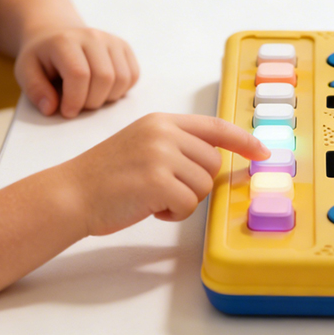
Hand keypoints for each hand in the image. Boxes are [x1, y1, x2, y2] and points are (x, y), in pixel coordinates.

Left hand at [15, 28, 139, 117]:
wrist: (55, 33)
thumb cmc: (41, 56)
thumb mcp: (25, 71)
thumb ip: (35, 90)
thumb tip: (51, 108)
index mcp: (65, 41)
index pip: (79, 75)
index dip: (75, 100)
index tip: (67, 111)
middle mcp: (92, 36)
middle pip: (105, 78)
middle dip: (92, 102)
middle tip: (78, 105)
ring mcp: (111, 40)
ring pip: (122, 79)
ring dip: (107, 98)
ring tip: (89, 97)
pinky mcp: (124, 47)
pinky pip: (133, 75)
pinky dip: (121, 90)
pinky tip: (103, 89)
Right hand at [59, 113, 269, 234]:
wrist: (71, 194)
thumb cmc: (105, 177)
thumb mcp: (143, 144)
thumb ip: (177, 145)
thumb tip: (217, 161)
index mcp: (161, 121)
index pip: (215, 126)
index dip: (243, 140)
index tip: (262, 152)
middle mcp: (163, 133)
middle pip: (213, 162)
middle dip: (197, 182)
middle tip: (165, 188)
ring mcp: (160, 156)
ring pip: (203, 185)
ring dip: (183, 200)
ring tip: (151, 197)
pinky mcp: (157, 182)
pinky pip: (189, 204)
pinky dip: (173, 213)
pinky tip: (148, 207)